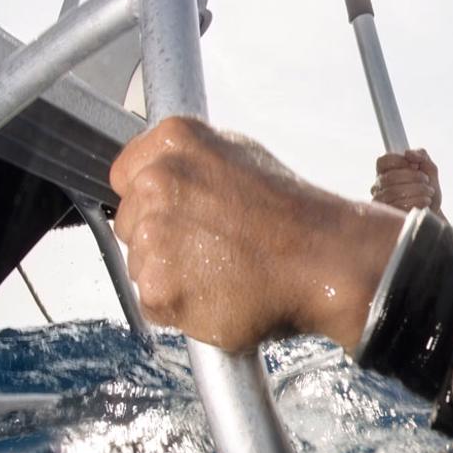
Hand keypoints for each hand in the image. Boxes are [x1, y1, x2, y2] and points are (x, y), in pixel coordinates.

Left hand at [111, 116, 404, 351]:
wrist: (327, 260)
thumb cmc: (295, 215)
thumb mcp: (240, 157)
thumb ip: (192, 164)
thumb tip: (165, 178)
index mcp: (173, 142)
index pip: (125, 177)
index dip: (155, 203)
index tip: (184, 217)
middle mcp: (155, 182)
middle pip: (129, 224)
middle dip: (162, 240)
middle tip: (213, 250)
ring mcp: (154, 236)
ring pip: (140, 266)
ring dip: (173, 276)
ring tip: (223, 273)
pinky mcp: (160, 287)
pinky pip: (154, 305)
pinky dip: (182, 310)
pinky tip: (219, 295)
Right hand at [371, 148, 444, 218]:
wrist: (433, 212)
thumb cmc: (427, 190)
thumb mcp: (429, 169)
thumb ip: (421, 156)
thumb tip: (408, 153)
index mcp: (386, 171)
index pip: (383, 161)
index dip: (399, 161)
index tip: (415, 165)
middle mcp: (379, 186)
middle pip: (391, 176)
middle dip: (414, 177)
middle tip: (427, 181)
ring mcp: (381, 201)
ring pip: (394, 191)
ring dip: (418, 190)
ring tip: (429, 192)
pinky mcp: (388, 216)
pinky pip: (398, 206)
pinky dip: (417, 201)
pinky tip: (426, 201)